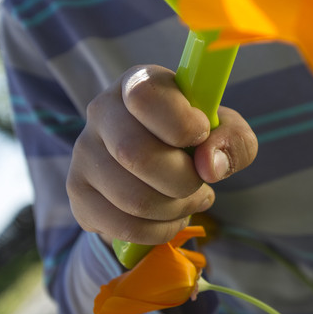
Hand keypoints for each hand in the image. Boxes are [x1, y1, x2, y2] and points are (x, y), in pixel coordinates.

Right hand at [66, 65, 257, 245]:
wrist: (157, 168)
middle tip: (200, 181)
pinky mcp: (78, 193)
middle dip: (183, 179)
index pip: (144, 98)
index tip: (201, 135)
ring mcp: (83, 153)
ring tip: (189, 199)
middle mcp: (101, 112)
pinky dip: (159, 230)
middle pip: (137, 155)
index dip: (181, 124)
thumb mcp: (225, 131)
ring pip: (133, 199)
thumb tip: (210, 166)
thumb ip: (234, 140)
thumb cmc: (193, 139)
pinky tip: (169, 217)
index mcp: (137, 83)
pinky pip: (124, 226)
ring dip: (176, 208)